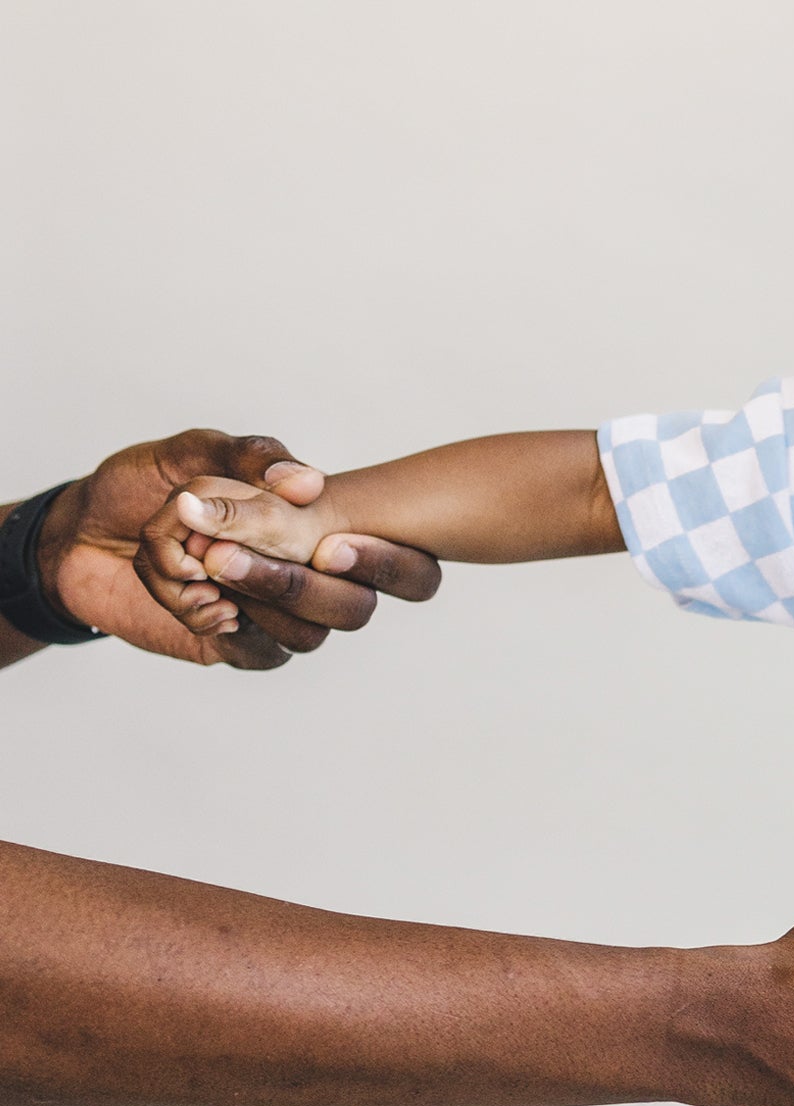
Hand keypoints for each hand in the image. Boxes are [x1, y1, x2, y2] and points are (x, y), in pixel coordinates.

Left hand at [133, 454, 425, 667]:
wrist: (77, 534)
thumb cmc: (141, 487)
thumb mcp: (191, 453)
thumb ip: (250, 457)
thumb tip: (308, 483)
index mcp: (320, 528)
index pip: (404, 565)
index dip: (394, 565)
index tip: (333, 544)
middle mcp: (311, 579)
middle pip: (357, 609)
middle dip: (303, 583)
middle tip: (241, 551)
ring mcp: (276, 618)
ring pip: (310, 634)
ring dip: (259, 597)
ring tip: (207, 561)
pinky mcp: (237, 647)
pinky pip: (258, 652)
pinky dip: (227, 623)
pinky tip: (197, 598)